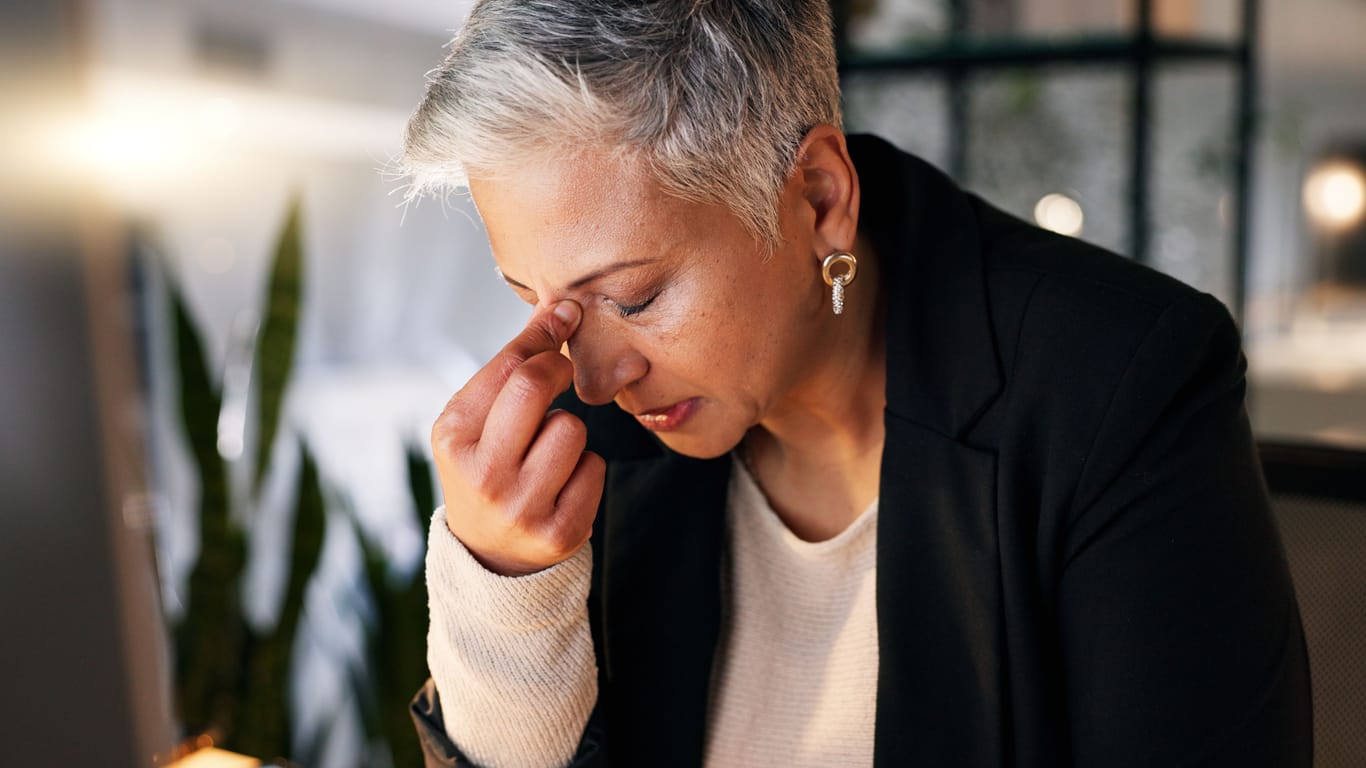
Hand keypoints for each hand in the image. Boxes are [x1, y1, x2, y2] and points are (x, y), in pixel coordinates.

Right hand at [431, 300, 604, 576]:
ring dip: (569, 432)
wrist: (490, 553)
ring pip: (573, 429)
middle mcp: (483, 473)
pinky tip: (562, 484)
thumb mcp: (477, 419)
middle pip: (536, 386)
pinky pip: (595, 468)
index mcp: (453, 436)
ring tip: (547, 452)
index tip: (565, 313)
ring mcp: (522, 506)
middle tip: (560, 373)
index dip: (543, 333)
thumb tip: (562, 308)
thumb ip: (512, 366)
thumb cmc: (487, 466)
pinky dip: (585, 469)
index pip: (507, 366)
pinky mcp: (559, 531)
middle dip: (558, 369)